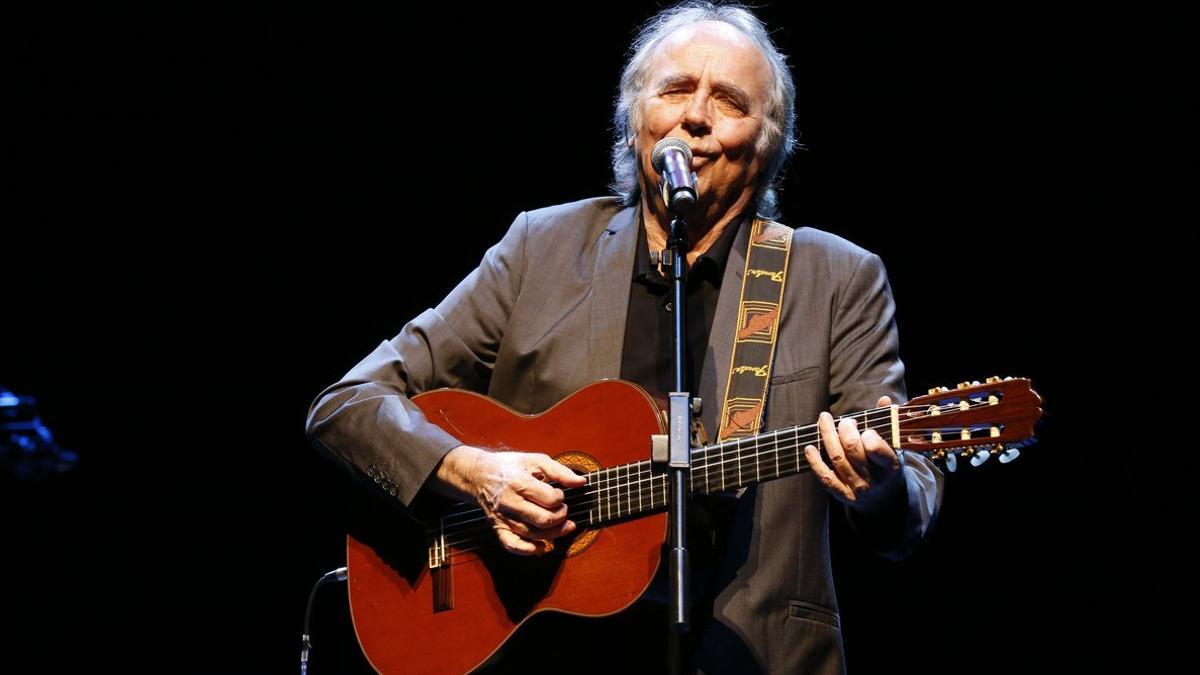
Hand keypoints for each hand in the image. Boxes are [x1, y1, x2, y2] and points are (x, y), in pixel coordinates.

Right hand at [436, 445, 587, 554]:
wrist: (480, 475)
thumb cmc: (510, 466)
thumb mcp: (536, 460)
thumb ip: (560, 471)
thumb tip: (581, 482)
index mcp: (518, 482)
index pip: (549, 499)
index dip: (560, 498)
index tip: (559, 494)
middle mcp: (509, 502)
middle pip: (543, 519)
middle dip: (560, 517)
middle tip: (563, 510)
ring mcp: (502, 517)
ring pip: (532, 534)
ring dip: (553, 534)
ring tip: (564, 526)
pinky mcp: (498, 528)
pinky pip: (513, 546)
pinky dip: (529, 550)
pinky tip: (543, 546)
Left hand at [803, 396, 901, 509]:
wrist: (885, 499)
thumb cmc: (886, 465)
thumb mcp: (894, 447)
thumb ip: (888, 423)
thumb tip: (884, 399)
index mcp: (890, 466)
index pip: (876, 449)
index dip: (868, 435)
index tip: (865, 428)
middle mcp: (873, 479)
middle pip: (852, 449)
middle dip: (845, 429)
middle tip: (845, 421)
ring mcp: (857, 489)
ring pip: (837, 458)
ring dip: (827, 436)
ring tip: (824, 421)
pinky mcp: (842, 495)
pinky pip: (825, 478)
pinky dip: (815, 462)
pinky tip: (809, 448)